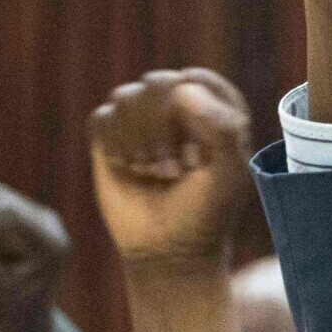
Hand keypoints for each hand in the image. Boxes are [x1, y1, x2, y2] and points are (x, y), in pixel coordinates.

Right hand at [88, 69, 254, 271]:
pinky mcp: (111, 137)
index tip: (197, 151)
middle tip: (173, 167)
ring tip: (154, 170)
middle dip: (162, 128)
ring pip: (126, 96)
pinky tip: (129, 167)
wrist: (168, 251)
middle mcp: (178, 107)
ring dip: (139, 139)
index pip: (197, 80)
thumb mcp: (229, 175)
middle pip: (158, 83)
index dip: (192, 112)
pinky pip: (103, 118)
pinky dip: (115, 145)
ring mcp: (142, 120)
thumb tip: (182, 88)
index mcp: (214, 109)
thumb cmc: (206, 213)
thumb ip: (223, 128)